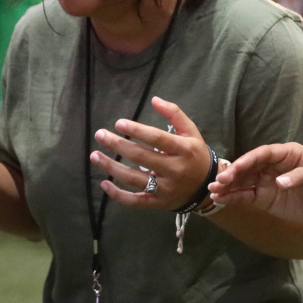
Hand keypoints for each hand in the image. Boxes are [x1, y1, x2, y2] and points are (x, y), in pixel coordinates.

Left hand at [90, 96, 214, 209]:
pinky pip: (135, 201)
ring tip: (95, 156)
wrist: (207, 186)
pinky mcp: (159, 203)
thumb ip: (174, 114)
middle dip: (118, 145)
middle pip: (142, 157)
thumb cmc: (195, 155)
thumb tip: (154, 99)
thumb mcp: (191, 132)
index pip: (157, 139)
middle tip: (100, 135)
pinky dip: (118, 195)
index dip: (137, 130)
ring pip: (134, 179)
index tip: (118, 123)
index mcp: (184, 150)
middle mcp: (175, 170)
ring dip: (111, 167)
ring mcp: (166, 188)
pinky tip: (104, 184)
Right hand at [209, 143, 302, 229]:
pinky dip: (232, 197)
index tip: (236, 167)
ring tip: (212, 190)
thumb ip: (301, 177)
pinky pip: (245, 195)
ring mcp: (265, 181)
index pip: (264, 154)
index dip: (249, 159)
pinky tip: (219, 199)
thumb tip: (279, 182)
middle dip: (233, 172)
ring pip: (243, 181)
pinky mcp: (262, 197)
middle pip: (249, 166)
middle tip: (219, 180)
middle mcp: (272, 165)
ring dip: (227, 185)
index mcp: (287, 154)